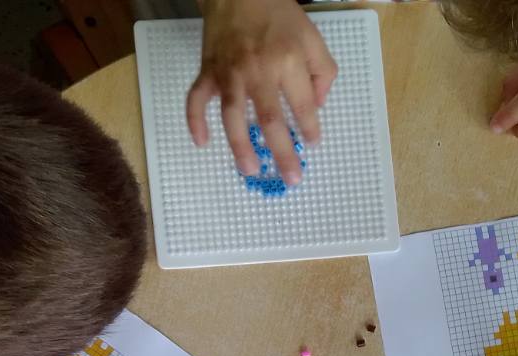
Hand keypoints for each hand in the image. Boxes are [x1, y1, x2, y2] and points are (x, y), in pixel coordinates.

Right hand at [187, 0, 336, 182]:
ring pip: (232, 116)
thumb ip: (322, 72)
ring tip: (250, 170)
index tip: (312, 144)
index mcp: (287, 61)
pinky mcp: (209, 72)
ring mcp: (229, 73)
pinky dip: (195, 121)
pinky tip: (201, 142)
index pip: (303, 105)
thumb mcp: (312, 36)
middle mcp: (258, 71)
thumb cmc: (278, 14)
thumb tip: (316, 106)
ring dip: (240, 146)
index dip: (310, 128)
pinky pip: (197, 99)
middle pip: (270, 119)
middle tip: (291, 178)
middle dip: (282, 152)